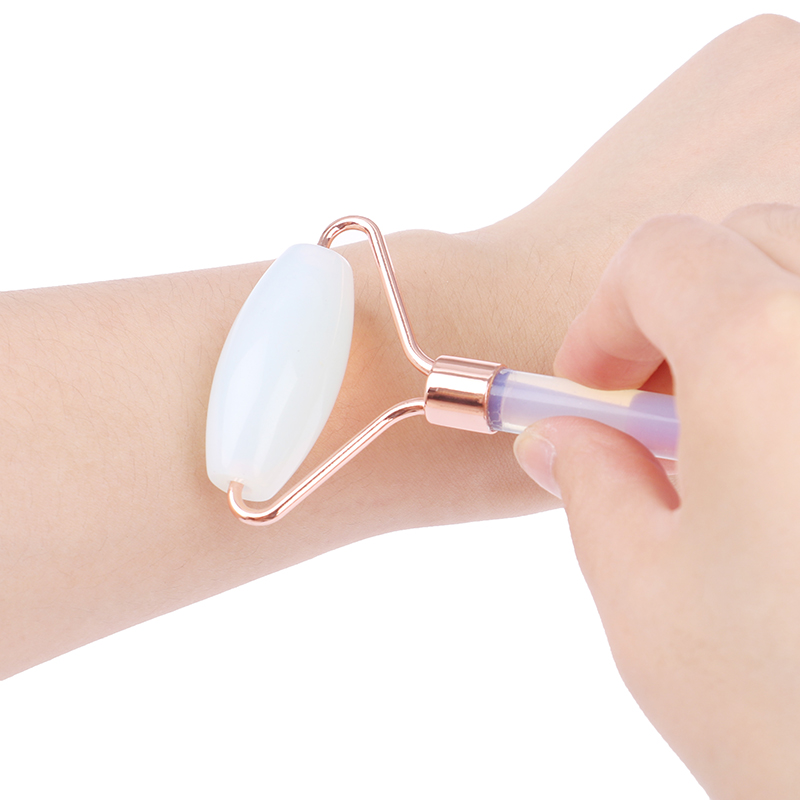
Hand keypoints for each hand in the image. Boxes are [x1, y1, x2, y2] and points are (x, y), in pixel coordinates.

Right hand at [514, 204, 799, 796]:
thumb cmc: (796, 723)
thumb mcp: (646, 597)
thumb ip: (588, 485)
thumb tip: (555, 437)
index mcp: (770, 354)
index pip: (663, 257)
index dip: (605, 316)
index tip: (589, 389)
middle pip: (755, 240)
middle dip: (683, 308)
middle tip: (661, 411)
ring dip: (760, 331)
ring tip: (739, 442)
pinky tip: (796, 468)